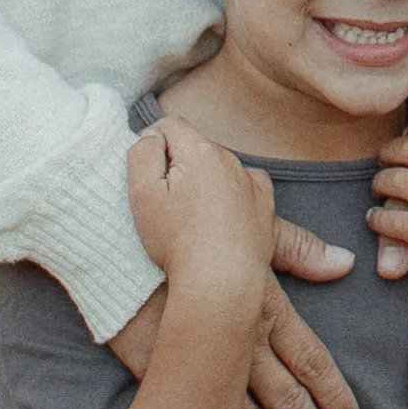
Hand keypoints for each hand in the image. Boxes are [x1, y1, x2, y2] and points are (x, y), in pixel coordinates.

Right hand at [113, 135, 363, 408]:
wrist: (120, 221)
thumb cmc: (187, 218)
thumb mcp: (247, 226)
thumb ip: (295, 247)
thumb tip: (344, 263)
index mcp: (262, 302)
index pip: (307, 353)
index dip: (332, 390)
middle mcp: (239, 334)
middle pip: (286, 394)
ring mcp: (198, 354)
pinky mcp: (158, 367)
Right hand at [124, 120, 272, 312]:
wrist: (221, 283)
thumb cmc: (178, 241)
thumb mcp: (142, 194)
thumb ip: (142, 154)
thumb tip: (151, 137)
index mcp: (200, 151)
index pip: (171, 125)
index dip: (152, 144)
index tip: (146, 174)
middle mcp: (231, 160)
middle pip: (196, 146)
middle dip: (179, 164)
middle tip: (165, 202)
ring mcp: (251, 183)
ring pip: (220, 167)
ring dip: (205, 180)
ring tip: (191, 216)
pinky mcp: (265, 207)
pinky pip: (245, 187)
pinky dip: (232, 195)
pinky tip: (220, 216)